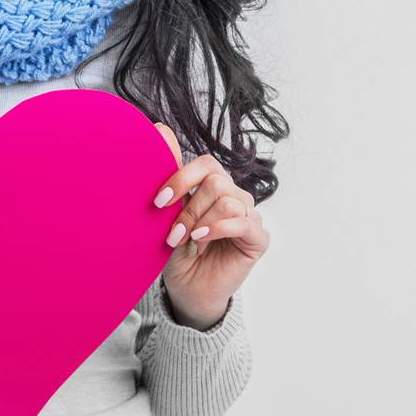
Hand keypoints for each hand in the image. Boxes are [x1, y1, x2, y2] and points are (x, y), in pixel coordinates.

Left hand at [149, 124, 270, 328]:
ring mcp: (248, 216)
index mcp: (214, 184)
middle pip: (216, 182)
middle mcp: (234, 195)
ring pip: (227, 200)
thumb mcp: (168, 212)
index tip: (157, 202)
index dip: (181, 178)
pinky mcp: (258, 238)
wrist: (186, 288)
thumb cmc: (177, 248)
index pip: (205, 164)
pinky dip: (216, 229)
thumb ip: (170, 174)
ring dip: (200, 222)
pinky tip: (201, 241)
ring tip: (186, 241)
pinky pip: (242, 222)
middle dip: (189, 207)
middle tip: (172, 232)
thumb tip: (160, 128)